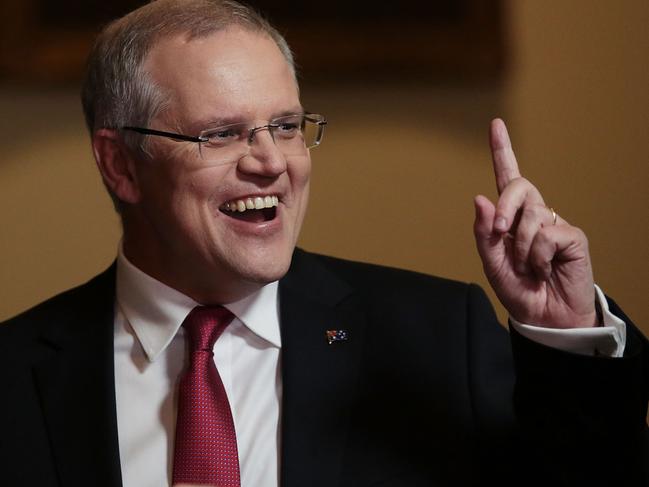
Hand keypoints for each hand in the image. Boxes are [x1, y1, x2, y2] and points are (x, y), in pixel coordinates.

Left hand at [473, 119, 596, 327]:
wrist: (543, 317)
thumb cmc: (519, 289)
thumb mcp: (492, 264)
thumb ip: (485, 233)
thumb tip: (480, 198)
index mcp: (512, 218)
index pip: (507, 178)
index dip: (502, 150)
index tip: (496, 124)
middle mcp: (534, 214)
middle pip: (518, 186)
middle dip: (505, 208)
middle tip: (500, 233)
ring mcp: (554, 223)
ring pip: (531, 215)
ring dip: (520, 247)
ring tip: (527, 267)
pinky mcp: (572, 236)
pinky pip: (548, 234)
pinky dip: (538, 255)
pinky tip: (544, 268)